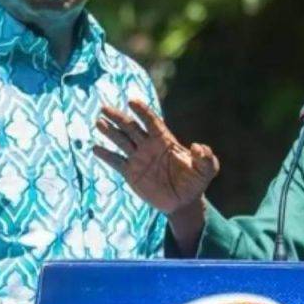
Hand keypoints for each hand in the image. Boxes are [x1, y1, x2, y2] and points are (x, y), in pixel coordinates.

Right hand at [93, 99, 219, 214]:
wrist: (184, 202)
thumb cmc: (196, 182)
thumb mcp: (207, 170)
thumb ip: (206, 158)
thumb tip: (198, 146)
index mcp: (165, 141)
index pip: (152, 122)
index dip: (143, 111)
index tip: (132, 101)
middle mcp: (149, 146)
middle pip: (131, 127)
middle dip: (119, 117)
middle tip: (104, 107)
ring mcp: (139, 158)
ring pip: (121, 141)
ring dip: (110, 132)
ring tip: (99, 122)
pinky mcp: (131, 173)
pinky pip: (117, 162)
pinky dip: (106, 156)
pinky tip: (95, 149)